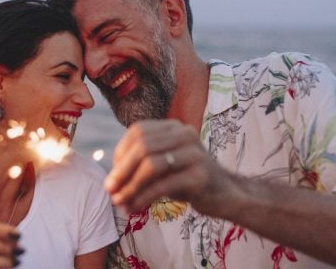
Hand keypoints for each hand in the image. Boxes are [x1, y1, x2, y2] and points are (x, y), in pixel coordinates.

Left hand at [104, 119, 232, 214]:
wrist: (226, 195)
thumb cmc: (189, 180)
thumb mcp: (164, 167)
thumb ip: (141, 165)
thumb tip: (110, 181)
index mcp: (174, 127)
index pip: (138, 131)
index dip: (120, 152)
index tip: (113, 174)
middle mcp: (185, 134)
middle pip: (143, 146)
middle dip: (122, 170)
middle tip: (109, 190)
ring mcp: (194, 153)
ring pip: (151, 165)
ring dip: (130, 185)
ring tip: (120, 202)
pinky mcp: (200, 175)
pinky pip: (164, 185)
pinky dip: (144, 197)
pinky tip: (135, 207)